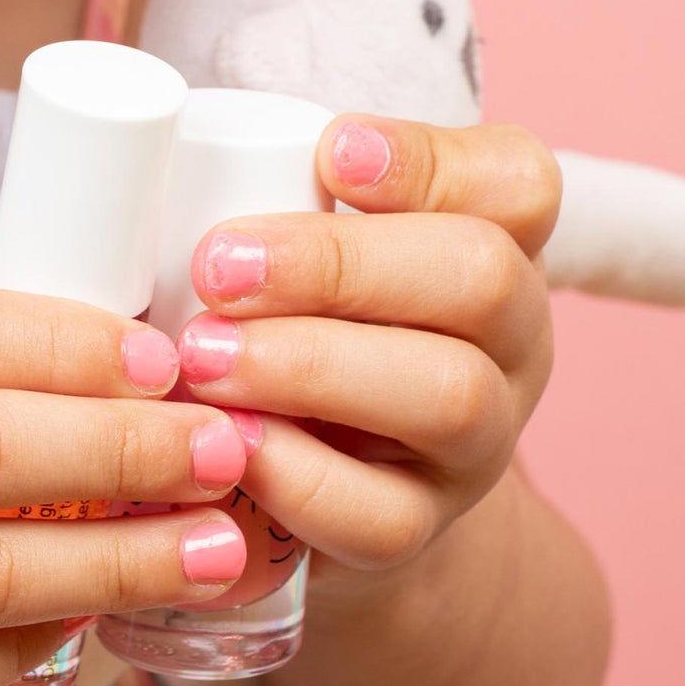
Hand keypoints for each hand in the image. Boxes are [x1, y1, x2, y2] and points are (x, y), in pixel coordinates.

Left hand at [174, 116, 558, 581]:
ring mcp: (474, 448)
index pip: (516, 183)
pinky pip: (381, 514)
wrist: (324, 500)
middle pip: (481, 278)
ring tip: (203, 358)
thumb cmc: (299, 340)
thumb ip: (281, 207)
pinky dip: (296, 474)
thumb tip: (168, 171)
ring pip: (448, 395)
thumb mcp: (307, 266)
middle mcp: (508, 344)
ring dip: (312, 365)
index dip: (431, 160)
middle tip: (217, 267)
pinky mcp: (416, 533)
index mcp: (491, 248)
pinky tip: (228, 444)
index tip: (330, 152)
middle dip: (339, 264)